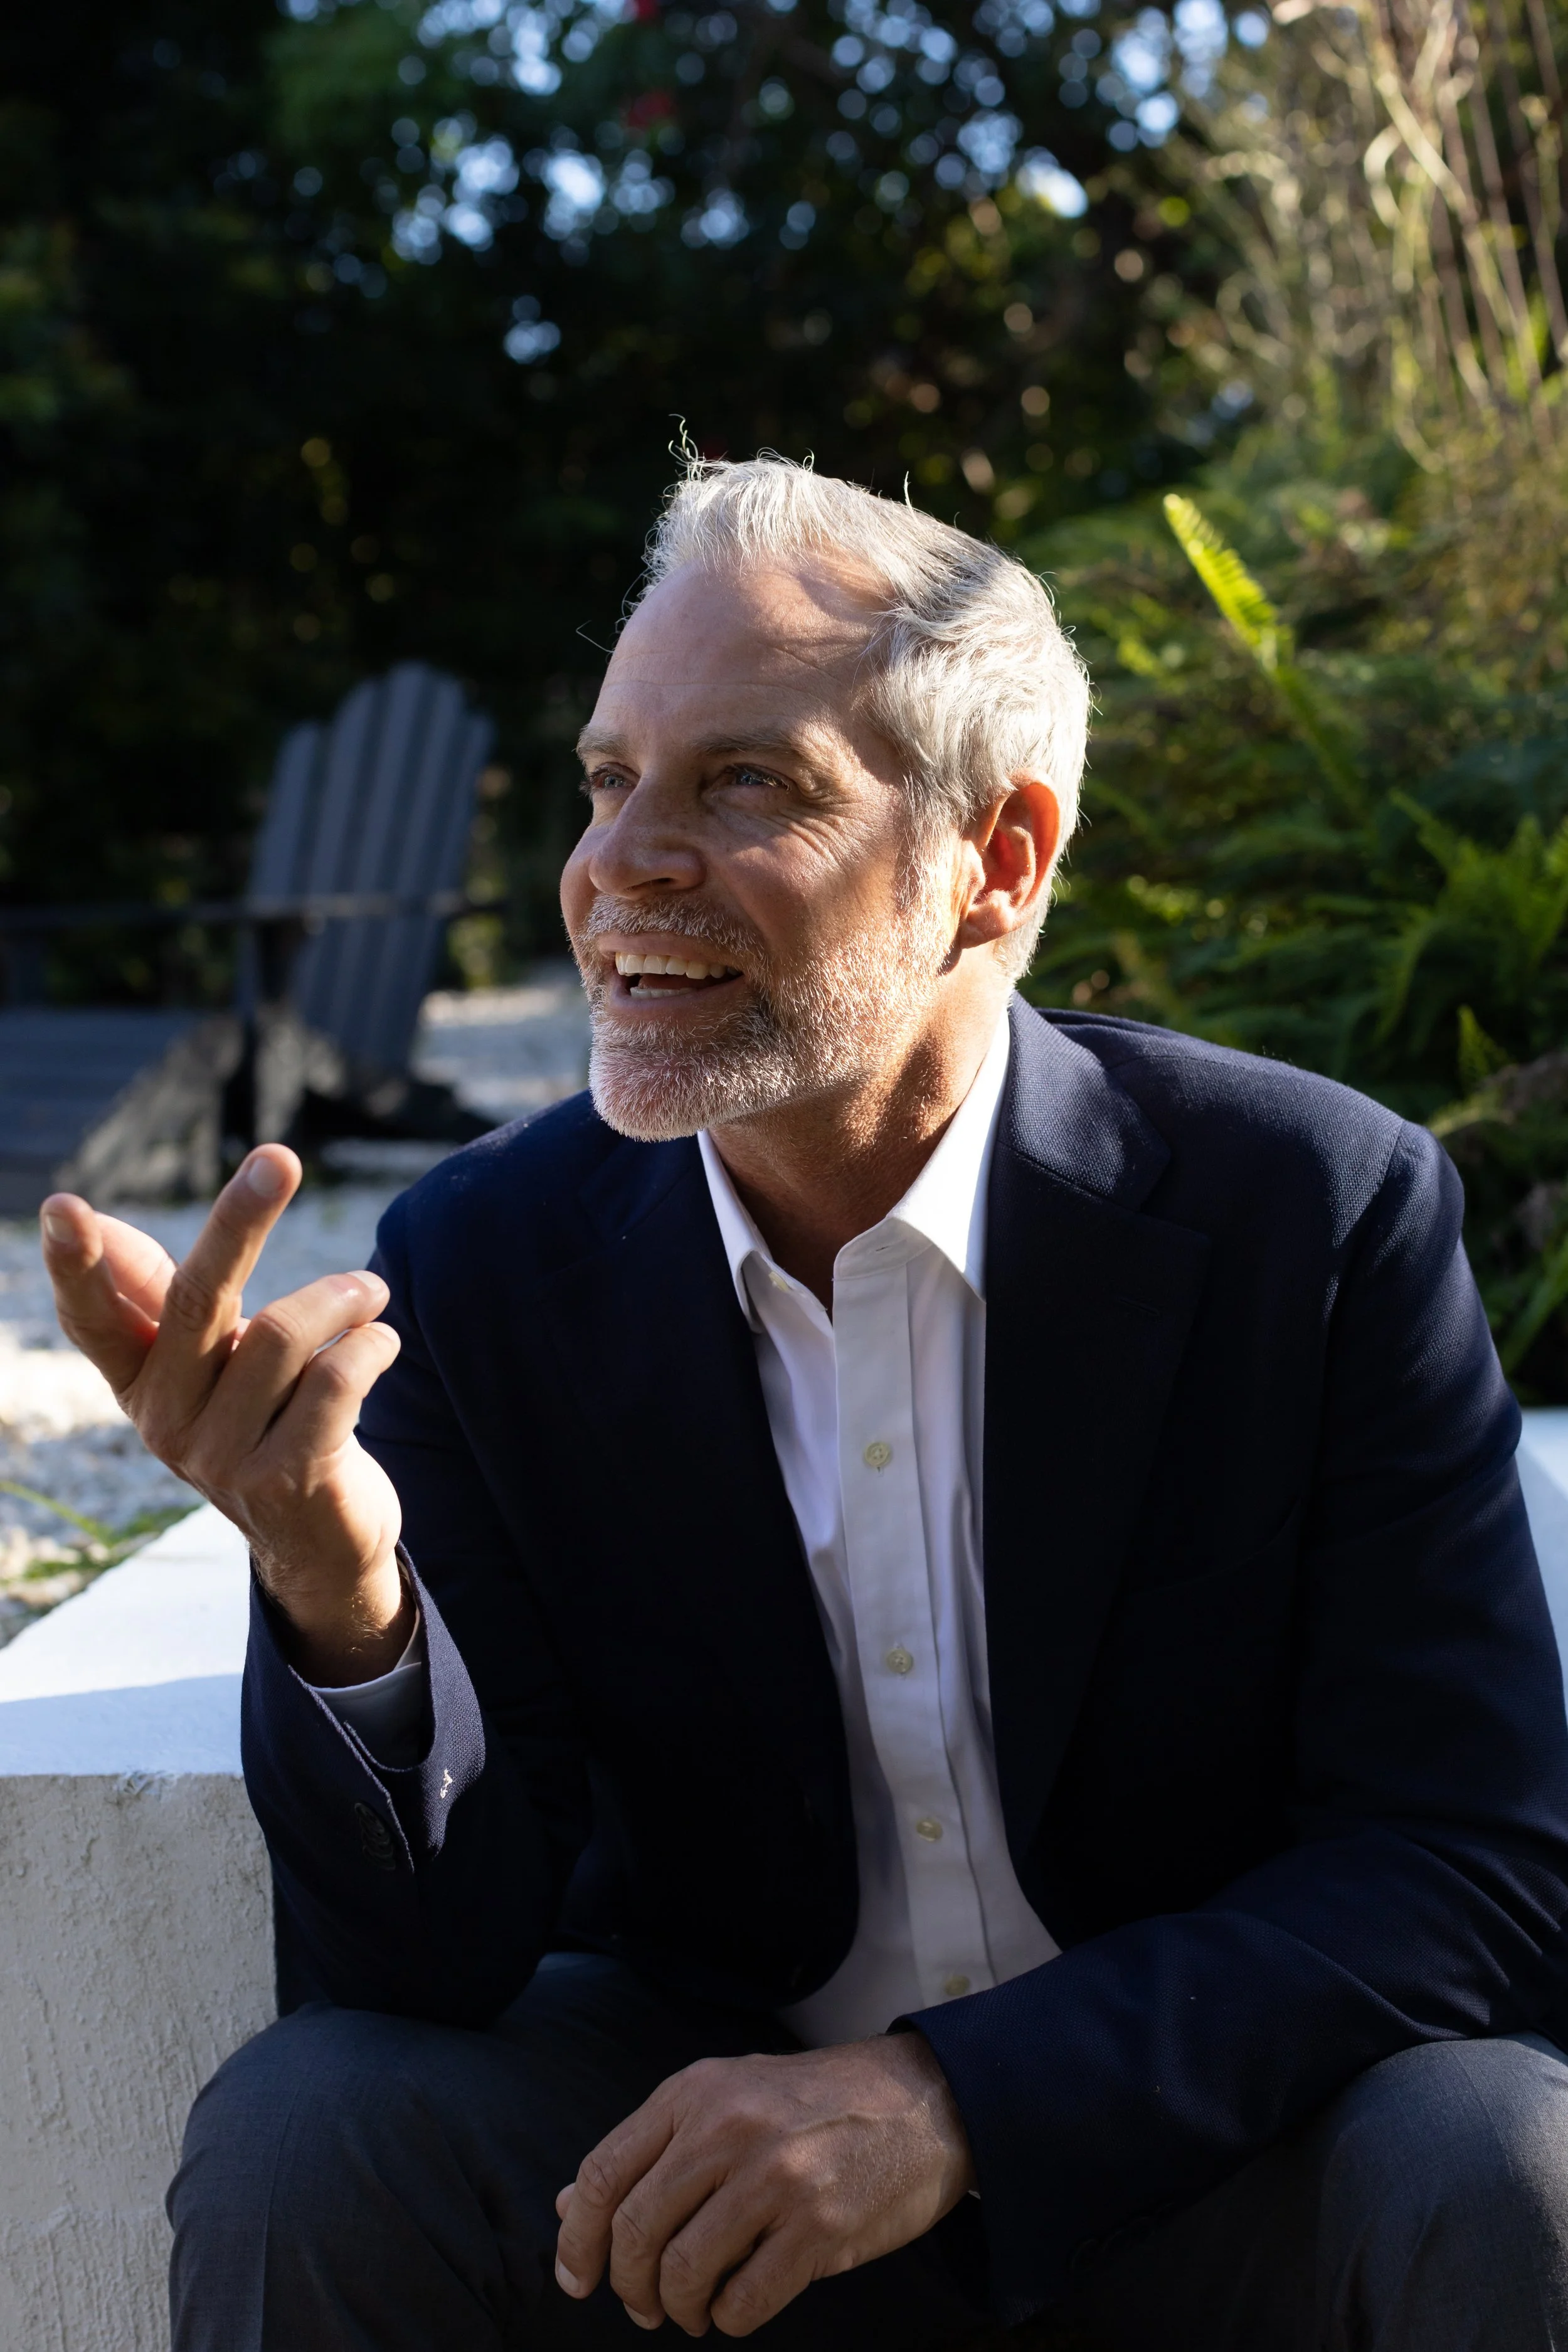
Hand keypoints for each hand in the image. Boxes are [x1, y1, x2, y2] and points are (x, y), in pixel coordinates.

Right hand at [40, 1146, 409, 1682]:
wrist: (320, 1540)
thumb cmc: (262, 1422)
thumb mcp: (206, 1366)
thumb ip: (162, 1296)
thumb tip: (99, 1222)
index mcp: (137, 1382)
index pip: (93, 1317)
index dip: (78, 1264)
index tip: (62, 1205)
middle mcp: (165, 1420)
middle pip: (199, 1299)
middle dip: (241, 1221)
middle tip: (280, 1160)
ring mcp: (222, 1456)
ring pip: (284, 1333)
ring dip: (342, 1299)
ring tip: (370, 1295)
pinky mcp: (287, 1478)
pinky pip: (335, 1380)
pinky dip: (371, 1347)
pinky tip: (382, 1343)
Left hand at [553, 2032, 974, 2337]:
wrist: (921, 2101)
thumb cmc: (814, 2105)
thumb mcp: (727, 2100)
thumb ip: (653, 2151)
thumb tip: (571, 2208)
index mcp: (696, 2091)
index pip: (603, 2175)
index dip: (578, 2240)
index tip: (575, 2279)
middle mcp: (728, 2127)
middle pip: (636, 2231)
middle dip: (628, 2287)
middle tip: (644, 2306)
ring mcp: (775, 2177)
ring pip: (683, 2273)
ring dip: (679, 2309)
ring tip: (694, 2309)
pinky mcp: (818, 2227)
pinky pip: (743, 2302)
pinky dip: (728, 2318)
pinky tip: (738, 2303)